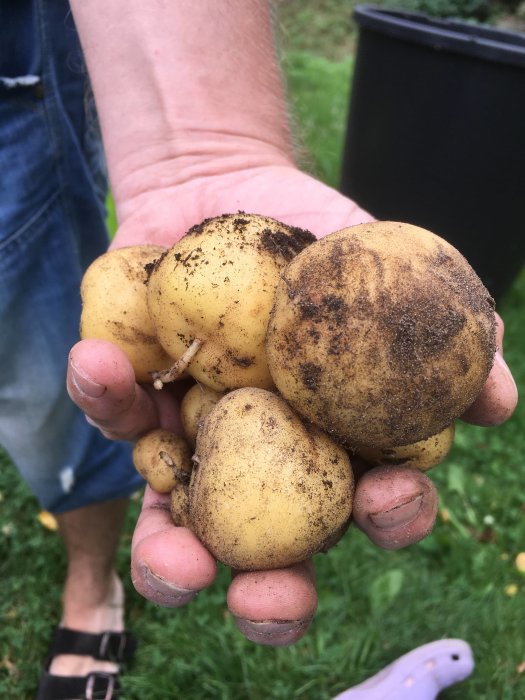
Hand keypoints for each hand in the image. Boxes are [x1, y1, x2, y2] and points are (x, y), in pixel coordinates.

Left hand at [68, 165, 517, 644]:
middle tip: (265, 596)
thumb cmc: (316, 238)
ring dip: (171, 555)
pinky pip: (116, 416)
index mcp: (338, 439)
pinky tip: (102, 365)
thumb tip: (498, 397)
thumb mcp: (389, 270)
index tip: (384, 500)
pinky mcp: (135, 407)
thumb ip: (446, 330)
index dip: (389, 519)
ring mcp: (196, 445)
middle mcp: (267, 462)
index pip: (374, 503)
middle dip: (273, 594)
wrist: (222, 186)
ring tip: (173, 558)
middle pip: (275, 555)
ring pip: (180, 527)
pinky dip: (104, 396)